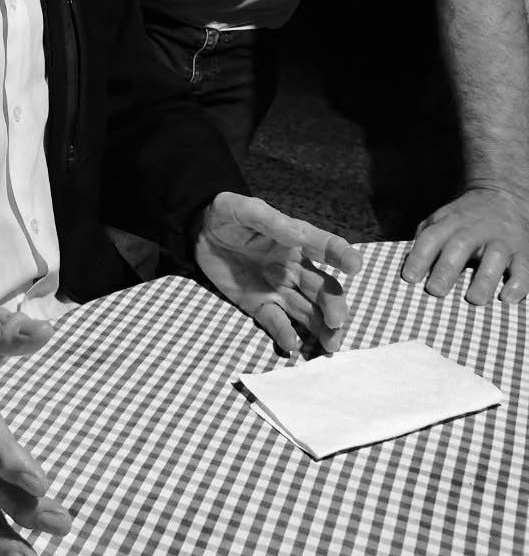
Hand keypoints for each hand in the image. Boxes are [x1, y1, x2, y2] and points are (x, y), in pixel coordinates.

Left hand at [194, 192, 362, 355]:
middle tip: (337, 321)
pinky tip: (292, 344)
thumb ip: (269, 219)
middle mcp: (293, 267)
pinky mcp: (259, 304)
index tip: (356, 266)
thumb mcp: (243, 210)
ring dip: (321, 327)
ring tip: (331, 345)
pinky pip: (276, 321)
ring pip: (308, 310)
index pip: (325, 247)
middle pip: (322, 289)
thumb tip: (298, 233)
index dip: (342, 255)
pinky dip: (286, 333)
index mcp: (294, 240)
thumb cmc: (227, 215)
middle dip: (334, 305)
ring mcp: (278, 288)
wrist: (199, 233)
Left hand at [401, 187, 528, 303]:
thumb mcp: (440, 220)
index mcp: (450, 221)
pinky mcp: (523, 251)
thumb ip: (425, 240)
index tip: (409, 278)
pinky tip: (508, 298)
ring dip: (484, 279)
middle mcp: (476, 229)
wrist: (501, 197)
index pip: (431, 237)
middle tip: (435, 291)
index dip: (419, 257)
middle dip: (447, 268)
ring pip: (495, 256)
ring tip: (474, 300)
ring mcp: (502, 239)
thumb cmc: (462, 219)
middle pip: (461, 245)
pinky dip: (518, 284)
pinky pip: (524, 267)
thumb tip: (408, 267)